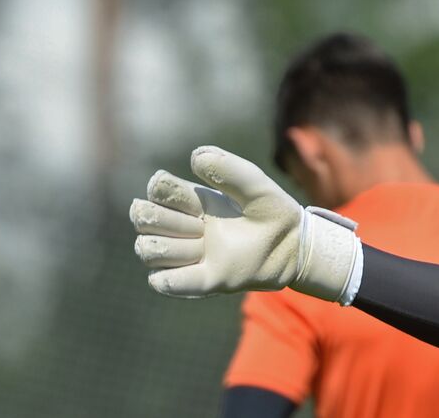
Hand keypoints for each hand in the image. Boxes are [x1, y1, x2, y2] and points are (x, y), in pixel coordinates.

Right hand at [129, 145, 361, 302]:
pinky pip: (165, 282)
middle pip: (143, 218)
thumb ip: (231, 170)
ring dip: (171, 246)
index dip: (169, 192)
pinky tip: (188, 268)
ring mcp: (190, 255)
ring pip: (148, 250)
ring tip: (202, 244)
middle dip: (165, 219)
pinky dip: (168, 278)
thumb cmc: (275, 214)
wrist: (295, 248)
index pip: (158, 189)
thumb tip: (195, 156)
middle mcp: (186, 227)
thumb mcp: (258, 187)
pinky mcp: (201, 281)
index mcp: (195, 201)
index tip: (196, 199)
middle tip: (200, 224)